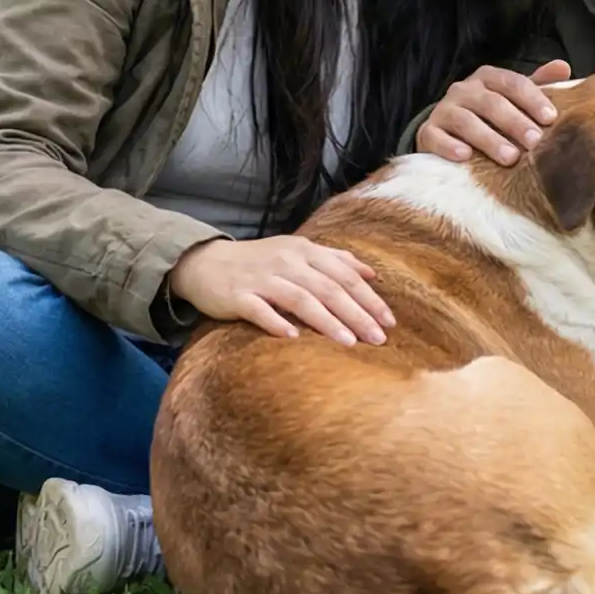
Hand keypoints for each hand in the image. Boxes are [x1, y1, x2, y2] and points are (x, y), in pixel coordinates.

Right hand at [165, 235, 395, 345]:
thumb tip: (371, 274)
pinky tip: (294, 338)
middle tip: (378, 338)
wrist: (205, 263)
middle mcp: (286, 261)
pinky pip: (260, 310)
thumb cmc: (259, 262)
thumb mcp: (297, 252)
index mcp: (304, 251)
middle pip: (328, 288)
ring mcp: (261, 278)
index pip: (344, 274)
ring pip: (300, 299)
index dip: (369, 298)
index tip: (389, 322)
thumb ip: (334, 260)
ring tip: (348, 342)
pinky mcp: (237, 295)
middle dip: (356, 314)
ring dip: (327, 321)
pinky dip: (277, 323)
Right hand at [416, 59, 573, 164]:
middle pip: (491, 102)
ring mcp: (444, 110)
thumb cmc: (490, 115)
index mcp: (488, 78)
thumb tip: (564, 67)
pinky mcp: (427, 132)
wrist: (446, 132)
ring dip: (489, 139)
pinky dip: (449, 146)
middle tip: (534, 142)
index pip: (512, 82)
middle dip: (514, 122)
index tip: (551, 118)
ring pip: (465, 121)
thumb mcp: (513, 98)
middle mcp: (464, 89)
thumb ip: (537, 84)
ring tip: (510, 157)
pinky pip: (435, 136)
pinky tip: (465, 156)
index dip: (532, 99)